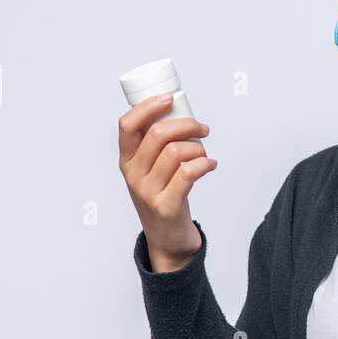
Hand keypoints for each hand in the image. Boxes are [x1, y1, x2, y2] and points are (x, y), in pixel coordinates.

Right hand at [118, 93, 217, 271]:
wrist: (166, 240)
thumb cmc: (162, 197)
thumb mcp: (149, 172)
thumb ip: (155, 147)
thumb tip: (177, 112)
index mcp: (126, 161)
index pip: (127, 125)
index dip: (148, 107)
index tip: (168, 98)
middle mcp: (133, 175)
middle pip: (157, 135)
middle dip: (186, 124)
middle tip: (202, 128)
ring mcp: (149, 192)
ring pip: (177, 152)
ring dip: (198, 147)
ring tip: (205, 154)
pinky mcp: (167, 206)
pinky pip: (189, 173)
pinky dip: (205, 164)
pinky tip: (211, 165)